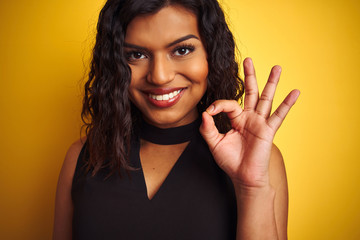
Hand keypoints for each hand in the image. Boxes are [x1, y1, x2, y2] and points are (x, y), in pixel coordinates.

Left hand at [200, 58, 299, 188]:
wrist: (243, 177)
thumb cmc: (230, 161)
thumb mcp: (214, 143)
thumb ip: (208, 128)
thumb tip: (204, 113)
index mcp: (236, 119)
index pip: (228, 104)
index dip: (217, 106)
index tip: (209, 112)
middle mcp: (249, 117)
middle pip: (251, 92)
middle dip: (250, 76)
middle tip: (248, 60)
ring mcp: (260, 122)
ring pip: (266, 98)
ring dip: (271, 82)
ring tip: (277, 67)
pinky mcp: (268, 130)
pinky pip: (279, 115)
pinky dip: (287, 104)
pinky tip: (295, 92)